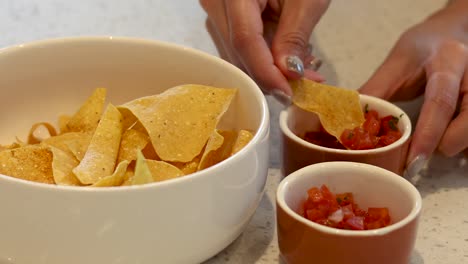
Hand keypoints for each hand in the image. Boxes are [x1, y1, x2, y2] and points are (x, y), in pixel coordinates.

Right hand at [199, 0, 329, 95]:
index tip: (288, 93)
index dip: (266, 72)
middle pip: (238, 52)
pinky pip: (238, 45)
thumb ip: (294, 37)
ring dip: (269, 68)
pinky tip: (286, 55)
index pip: (245, 41)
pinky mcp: (221, 15)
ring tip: (303, 67)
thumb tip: (289, 75)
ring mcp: (215, 8)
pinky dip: (263, 56)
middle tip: (306, 83)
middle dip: (272, 75)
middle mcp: (216, 1)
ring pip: (237, 53)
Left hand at [359, 2, 467, 171]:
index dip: (427, 134)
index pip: (440, 100)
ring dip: (453, 144)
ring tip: (430, 144)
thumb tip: (347, 119)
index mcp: (448, 61)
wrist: (451, 34)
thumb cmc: (422, 50)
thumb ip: (375, 90)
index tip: (413, 161)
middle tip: (418, 157)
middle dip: (444, 144)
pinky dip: (461, 143)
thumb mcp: (397, 63)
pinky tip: (445, 140)